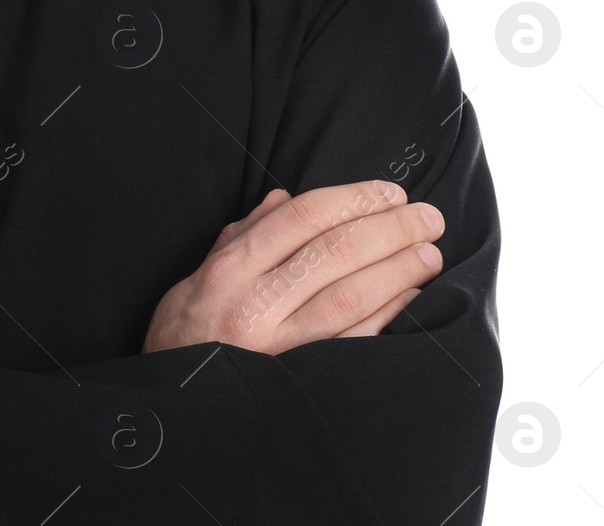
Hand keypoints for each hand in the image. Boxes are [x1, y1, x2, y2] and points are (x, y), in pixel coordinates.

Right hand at [141, 179, 444, 354]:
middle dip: (389, 229)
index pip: (302, 219)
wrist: (173, 410)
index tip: (389, 193)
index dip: (352, 199)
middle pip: (334, 253)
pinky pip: (355, 342)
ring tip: (429, 253)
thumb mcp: (198, 275)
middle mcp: (254, 304)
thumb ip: (243, 235)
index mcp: (229, 269)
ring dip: (398, 270)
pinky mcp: (301, 382)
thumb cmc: (187, 334)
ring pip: (351, 297)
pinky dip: (389, 315)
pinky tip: (411, 298)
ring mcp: (280, 348)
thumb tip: (285, 200)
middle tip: (427, 217)